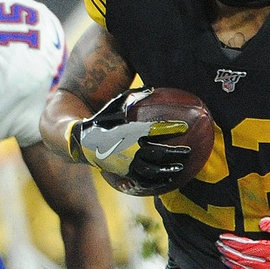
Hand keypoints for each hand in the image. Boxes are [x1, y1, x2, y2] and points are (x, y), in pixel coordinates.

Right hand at [70, 91, 191, 187]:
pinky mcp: (124, 173)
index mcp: (129, 131)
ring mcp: (127, 163)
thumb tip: (152, 87)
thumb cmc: (102, 120)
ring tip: (181, 167)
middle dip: (175, 153)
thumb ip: (134, 97)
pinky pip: (144, 180)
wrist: (81, 142)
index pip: (154, 129)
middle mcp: (130, 149)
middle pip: (158, 153)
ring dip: (168, 169)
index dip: (171, 128)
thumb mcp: (116, 105)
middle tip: (189, 151)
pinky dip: (157, 181)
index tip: (185, 126)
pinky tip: (168, 180)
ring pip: (153, 170)